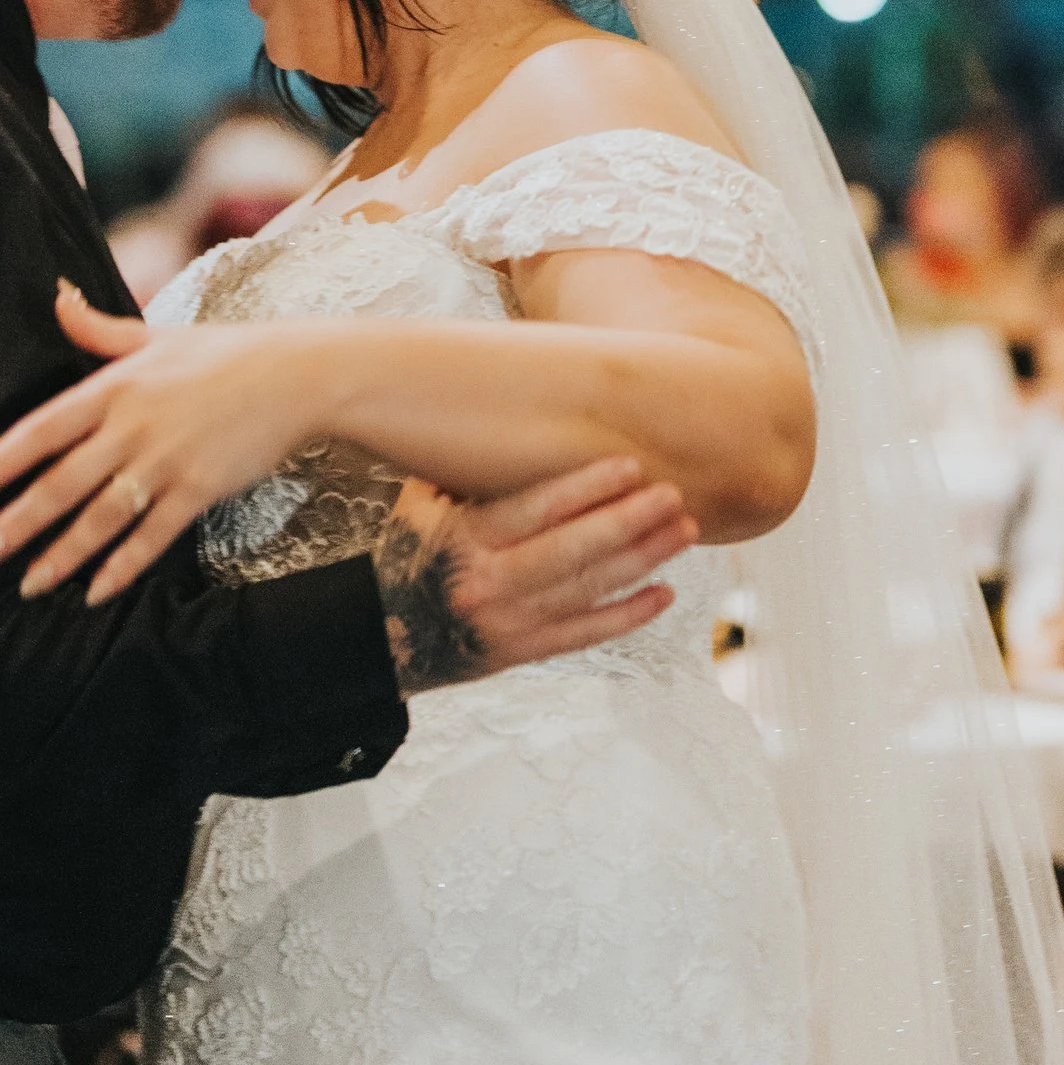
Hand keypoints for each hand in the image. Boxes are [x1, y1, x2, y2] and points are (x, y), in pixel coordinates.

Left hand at [0, 284, 325, 599]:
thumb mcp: (155, 335)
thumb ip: (99, 329)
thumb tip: (55, 298)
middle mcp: (133, 427)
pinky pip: (152, 536)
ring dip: (61, 555)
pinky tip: (95, 592)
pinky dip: (122, 566)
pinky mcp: (199, 489)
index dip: (2, 461)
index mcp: (116, 386)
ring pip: (101, 517)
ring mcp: (166, 461)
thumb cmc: (225, 351)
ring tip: (28, 584)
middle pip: (63, 482)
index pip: (43, 428)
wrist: (296, 374)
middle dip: (17, 522)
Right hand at [372, 461, 695, 694]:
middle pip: (572, 550)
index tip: (631, 466)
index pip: (537, 508)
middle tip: (673, 496)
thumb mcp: (421, 506)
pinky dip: (627, 615)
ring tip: (683, 532)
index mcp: (465, 538)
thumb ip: (464, 471)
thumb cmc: (409, 555)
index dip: (587, 487)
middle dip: (629, 522)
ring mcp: (509, 623)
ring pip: (587, 590)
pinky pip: (583, 633)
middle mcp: (489, 583)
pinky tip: (665, 592)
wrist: (380, 636)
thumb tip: (509, 412)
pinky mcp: (522, 652)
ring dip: (642, 560)